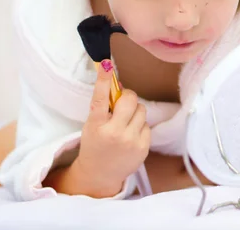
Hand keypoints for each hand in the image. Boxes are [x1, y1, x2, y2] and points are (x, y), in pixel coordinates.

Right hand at [75, 59, 150, 194]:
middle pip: (130, 100)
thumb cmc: (95, 144)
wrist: (100, 174)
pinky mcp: (143, 147)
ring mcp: (130, 141)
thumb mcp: (92, 125)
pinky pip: (147, 124)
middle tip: (122, 102)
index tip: (106, 65)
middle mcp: (114, 133)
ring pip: (141, 110)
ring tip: (125, 122)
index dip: (103, 81)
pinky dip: (139, 126)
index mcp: (96, 126)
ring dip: (134, 111)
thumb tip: (118, 83)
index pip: (100, 99)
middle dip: (127, 96)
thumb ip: (104, 106)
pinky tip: (131, 135)